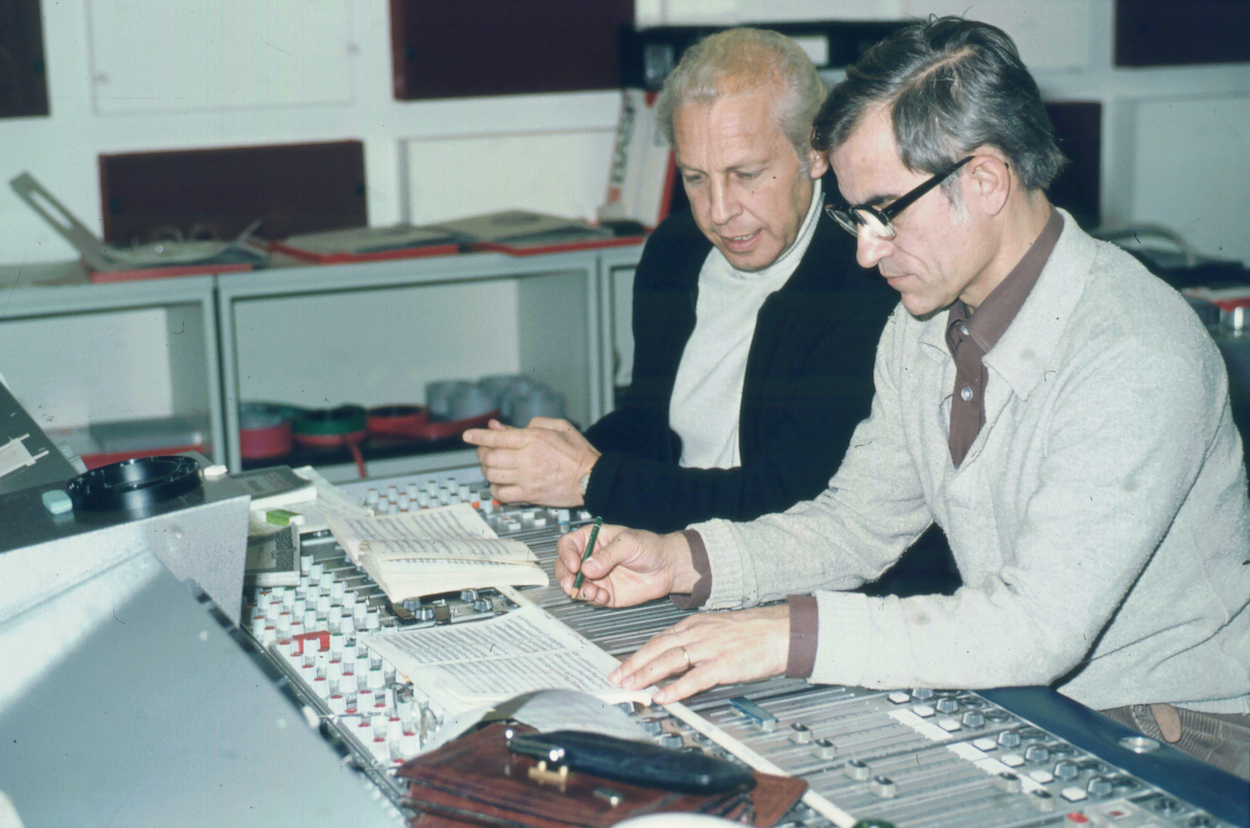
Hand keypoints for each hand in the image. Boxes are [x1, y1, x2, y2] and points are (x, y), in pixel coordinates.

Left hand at [462, 417, 599, 506]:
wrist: (592, 479)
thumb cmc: (579, 453)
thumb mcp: (560, 426)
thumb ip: (533, 423)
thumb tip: (506, 427)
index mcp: (533, 438)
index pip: (496, 437)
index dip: (478, 436)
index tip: (468, 436)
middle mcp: (526, 458)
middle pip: (489, 457)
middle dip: (482, 453)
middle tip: (485, 451)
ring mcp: (526, 478)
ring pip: (491, 475)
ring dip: (487, 470)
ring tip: (492, 467)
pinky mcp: (529, 495)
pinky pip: (501, 494)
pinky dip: (495, 489)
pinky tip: (499, 484)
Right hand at [554, 523, 699, 606]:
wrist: (668, 568)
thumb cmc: (650, 547)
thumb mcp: (628, 544)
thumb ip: (608, 555)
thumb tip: (587, 567)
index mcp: (592, 539)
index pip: (568, 544)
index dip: (566, 554)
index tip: (574, 565)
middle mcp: (590, 558)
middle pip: (565, 567)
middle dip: (565, 577)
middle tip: (572, 584)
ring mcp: (596, 577)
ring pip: (575, 585)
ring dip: (579, 591)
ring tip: (592, 592)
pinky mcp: (604, 593)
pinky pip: (591, 598)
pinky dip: (593, 599)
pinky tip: (603, 596)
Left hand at [610, 606, 789, 703]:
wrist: (781, 631)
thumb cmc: (754, 631)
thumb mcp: (717, 628)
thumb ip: (695, 640)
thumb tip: (675, 657)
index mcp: (695, 624)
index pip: (659, 639)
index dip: (638, 653)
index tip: (623, 665)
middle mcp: (698, 633)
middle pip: (657, 647)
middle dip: (633, 663)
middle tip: (616, 677)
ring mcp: (710, 648)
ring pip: (670, 660)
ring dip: (646, 674)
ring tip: (631, 686)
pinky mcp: (724, 664)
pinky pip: (695, 677)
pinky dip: (676, 688)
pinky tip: (663, 696)